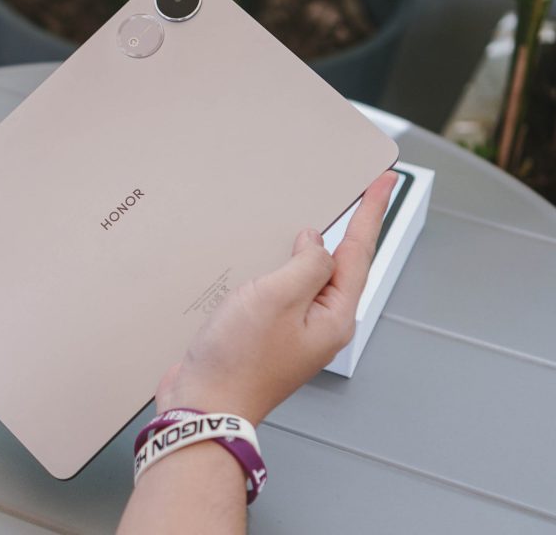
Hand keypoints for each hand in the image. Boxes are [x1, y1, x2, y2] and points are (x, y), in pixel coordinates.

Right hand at [156, 171, 397, 423]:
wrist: (204, 406)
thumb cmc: (238, 363)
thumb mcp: (277, 298)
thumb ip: (305, 264)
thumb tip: (314, 244)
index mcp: (332, 317)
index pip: (358, 252)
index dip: (371, 212)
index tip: (384, 183)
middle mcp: (318, 326)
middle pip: (339, 266)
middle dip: (349, 229)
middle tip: (363, 195)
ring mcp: (291, 332)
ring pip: (306, 279)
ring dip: (308, 248)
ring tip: (317, 220)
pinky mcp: (264, 336)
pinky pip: (279, 293)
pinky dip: (278, 269)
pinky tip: (267, 260)